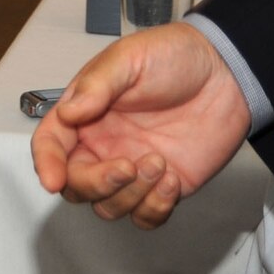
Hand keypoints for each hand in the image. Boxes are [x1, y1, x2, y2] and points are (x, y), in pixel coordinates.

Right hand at [30, 21, 250, 229]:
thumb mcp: (131, 58)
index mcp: (87, 112)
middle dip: (96, 184)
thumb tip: (67, 113)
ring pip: (108, 206)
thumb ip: (97, 85)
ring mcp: (132, 168)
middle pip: (76, 184)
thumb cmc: (176, 56)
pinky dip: (154, 207)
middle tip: (126, 166)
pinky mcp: (161, 186)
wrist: (227, 73)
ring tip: (160, 162)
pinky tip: (172, 179)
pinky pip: (144, 216)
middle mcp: (104, 144)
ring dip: (131, 194)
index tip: (53, 179)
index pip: (50, 143)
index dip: (46, 163)